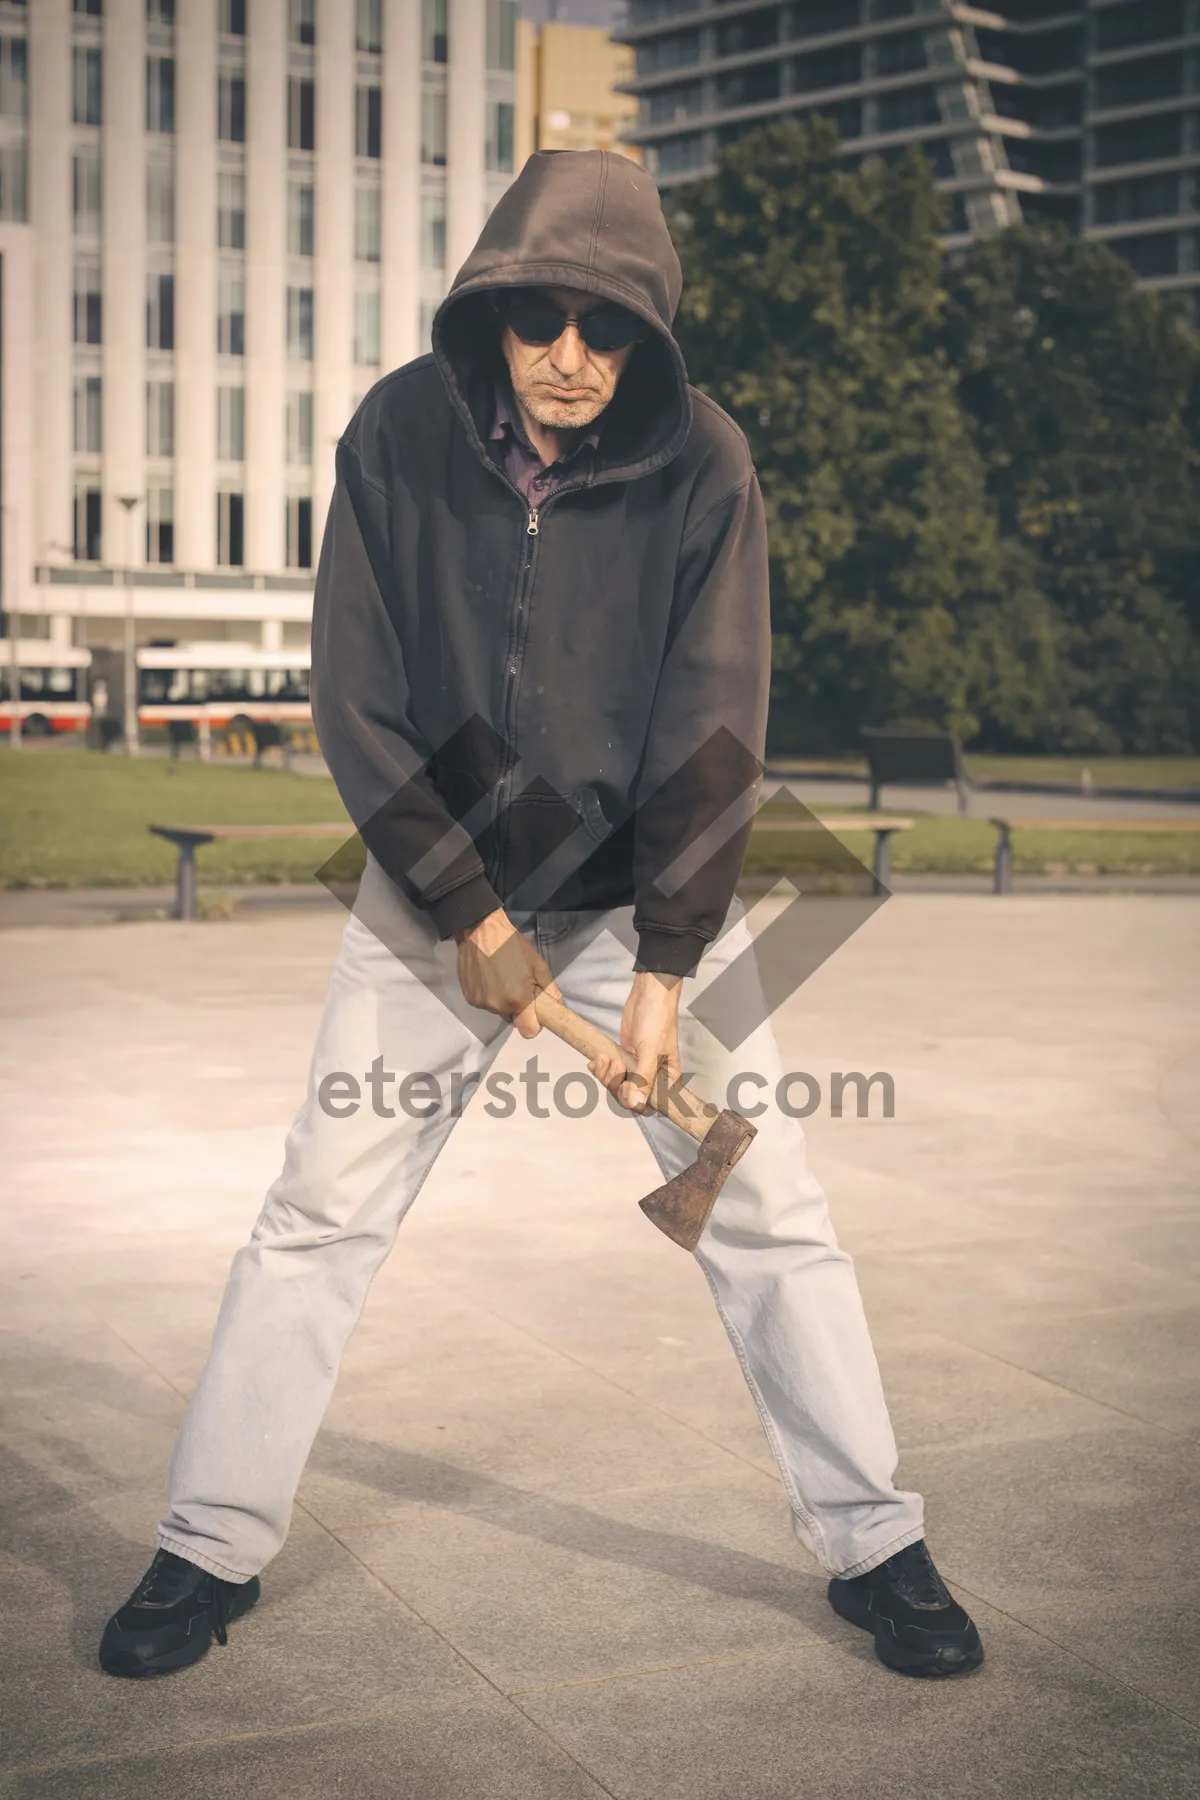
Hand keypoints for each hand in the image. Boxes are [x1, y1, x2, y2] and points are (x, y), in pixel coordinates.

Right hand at [455, 908, 560, 1038]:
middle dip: (517, 1006)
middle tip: (517, 984)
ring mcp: (481, 1003)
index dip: (533, 1024)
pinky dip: (488, 994)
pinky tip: (488, 976)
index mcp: (518, 1000)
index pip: (528, 1031)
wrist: (480, 931)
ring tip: (501, 976)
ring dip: (502, 999)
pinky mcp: (469, 998)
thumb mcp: (538, 965)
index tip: (534, 1012)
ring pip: (498, 1009)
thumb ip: (550, 989)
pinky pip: (485, 1002)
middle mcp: (498, 1007)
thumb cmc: (512, 946)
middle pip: (512, 1018)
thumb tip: (556, 1004)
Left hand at [588, 970, 682, 1111]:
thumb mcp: (651, 1051)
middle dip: (616, 1083)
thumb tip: (636, 1104)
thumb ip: (643, 1079)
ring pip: (616, 1085)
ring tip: (604, 1057)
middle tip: (616, 1064)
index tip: (625, 1090)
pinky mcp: (624, 1057)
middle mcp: (652, 1076)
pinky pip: (609, 1072)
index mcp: (667, 1079)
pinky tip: (595, 1061)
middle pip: (628, 1097)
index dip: (635, 1103)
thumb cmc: (658, 1020)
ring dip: (606, 1075)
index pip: (651, 1105)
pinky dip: (600, 1069)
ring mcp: (636, 1067)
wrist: (647, 994)